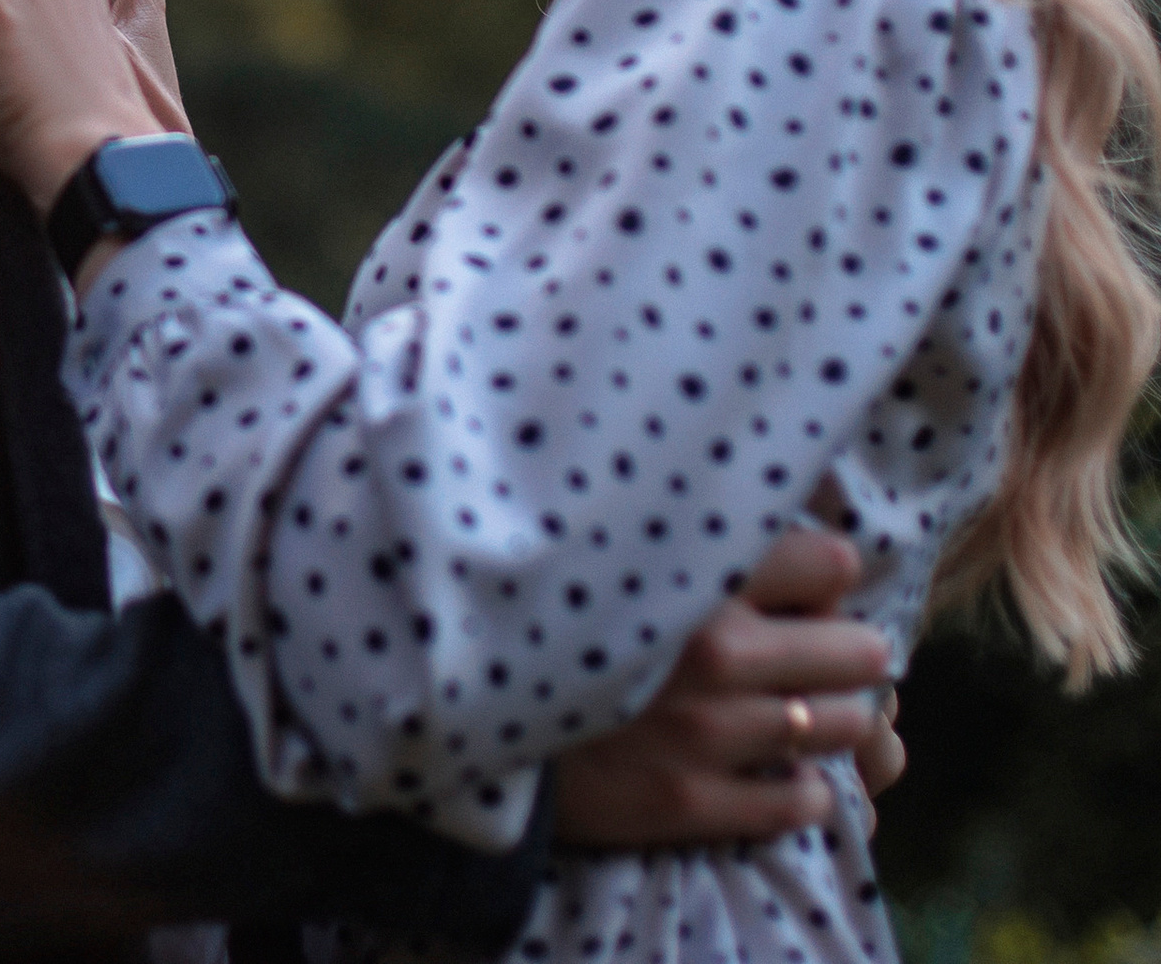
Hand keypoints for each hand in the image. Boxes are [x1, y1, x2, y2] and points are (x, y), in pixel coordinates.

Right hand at [552, 528, 901, 847]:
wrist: (460, 701)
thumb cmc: (536, 604)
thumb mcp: (607, 539)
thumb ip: (684, 524)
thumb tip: (764, 516)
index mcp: (693, 570)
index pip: (832, 564)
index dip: (822, 579)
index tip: (796, 592)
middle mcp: (714, 650)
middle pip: (859, 652)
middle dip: (844, 653)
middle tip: (812, 656)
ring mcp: (707, 733)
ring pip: (842, 729)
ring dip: (828, 720)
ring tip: (791, 710)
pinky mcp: (691, 801)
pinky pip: (804, 803)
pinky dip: (803, 789)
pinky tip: (771, 770)